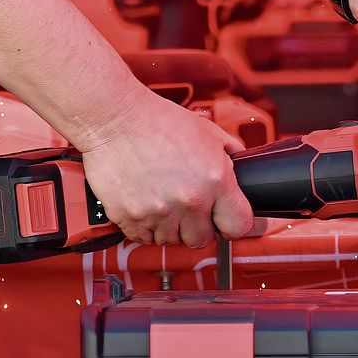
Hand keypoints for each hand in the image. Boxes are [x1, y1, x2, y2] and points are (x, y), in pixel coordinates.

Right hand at [70, 88, 256, 248]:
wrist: (115, 117)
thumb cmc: (157, 120)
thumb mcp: (207, 130)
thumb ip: (231, 154)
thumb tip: (242, 172)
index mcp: (214, 179)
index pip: (239, 226)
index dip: (231, 222)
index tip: (222, 219)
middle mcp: (189, 200)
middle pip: (202, 239)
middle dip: (196, 225)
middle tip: (185, 204)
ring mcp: (158, 212)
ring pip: (171, 240)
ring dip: (168, 225)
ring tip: (160, 197)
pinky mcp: (130, 218)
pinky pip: (143, 237)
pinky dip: (144, 225)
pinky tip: (144, 202)